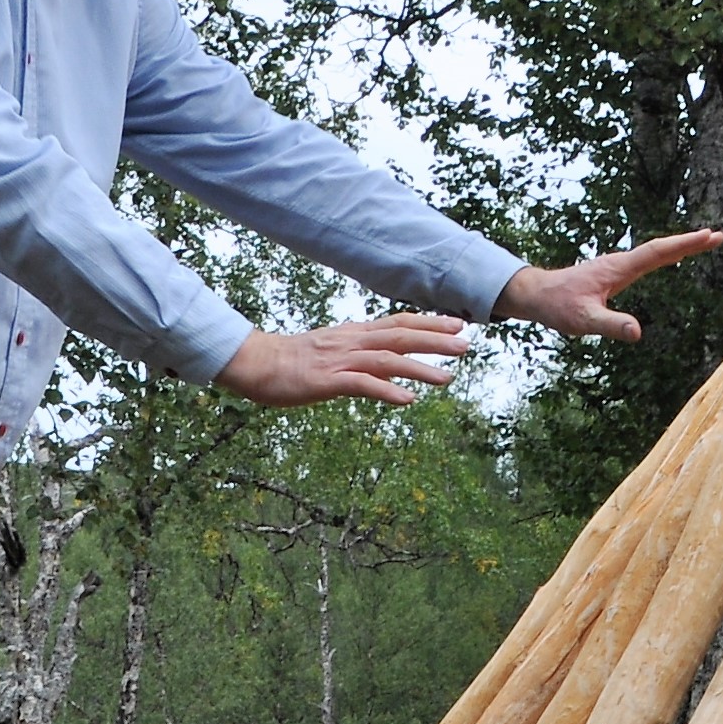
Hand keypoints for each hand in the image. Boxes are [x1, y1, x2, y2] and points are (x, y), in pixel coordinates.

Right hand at [217, 312, 473, 408]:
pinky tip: (407, 400)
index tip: (457, 325)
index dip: (429, 323)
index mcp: (354, 334)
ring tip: (447, 377)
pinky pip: (361, 385)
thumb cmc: (293, 360)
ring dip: (419, 368)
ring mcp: (340, 361)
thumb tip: (390, 366)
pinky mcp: (327, 381)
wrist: (256, 362)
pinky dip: (386, 391)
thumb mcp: (333, 351)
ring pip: (387, 360)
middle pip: (400, 336)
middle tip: (466, 346)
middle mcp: (352, 342)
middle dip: (435, 340)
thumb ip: (362, 356)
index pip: (398, 323)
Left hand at [492, 230, 722, 341]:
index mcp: (619, 268)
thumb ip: (610, 325)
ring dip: (680, 247)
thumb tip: (637, 332)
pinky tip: (673, 258)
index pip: (657, 252)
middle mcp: (621, 262)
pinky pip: (647, 260)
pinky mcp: (614, 273)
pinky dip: (665, 255)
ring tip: (705, 242)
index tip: (708, 236)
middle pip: (661, 248)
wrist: (537, 295)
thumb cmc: (559, 307)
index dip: (684, 244)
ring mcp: (618, 266)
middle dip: (690, 242)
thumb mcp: (584, 320)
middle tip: (717, 236)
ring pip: (655, 252)